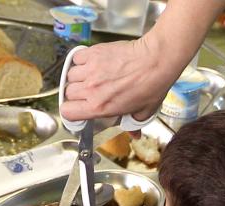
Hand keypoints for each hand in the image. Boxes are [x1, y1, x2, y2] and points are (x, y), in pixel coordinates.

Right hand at [60, 35, 179, 122]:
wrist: (156, 60)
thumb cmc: (152, 85)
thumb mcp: (143, 112)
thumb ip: (134, 124)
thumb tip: (134, 134)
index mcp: (99, 107)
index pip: (67, 112)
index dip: (70, 111)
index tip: (76, 108)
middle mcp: (91, 89)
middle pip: (68, 92)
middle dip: (76, 93)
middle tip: (88, 91)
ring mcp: (91, 70)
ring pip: (70, 75)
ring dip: (78, 76)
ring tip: (90, 76)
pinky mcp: (94, 53)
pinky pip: (77, 58)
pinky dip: (81, 60)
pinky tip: (91, 63)